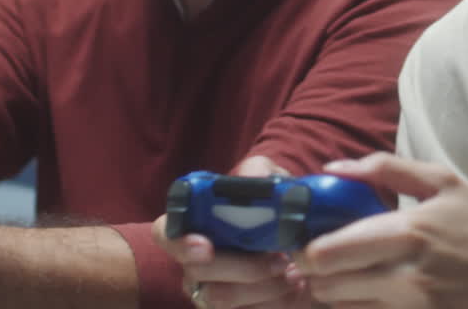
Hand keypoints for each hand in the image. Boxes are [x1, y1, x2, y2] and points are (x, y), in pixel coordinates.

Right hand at [152, 155, 312, 307]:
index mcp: (194, 223)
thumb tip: (255, 180)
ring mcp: (208, 290)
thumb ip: (260, 171)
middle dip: (241, 267)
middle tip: (279, 259)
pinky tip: (295, 288)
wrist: (302, 239)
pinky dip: (274, 303)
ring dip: (261, 287)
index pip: (165, 232)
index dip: (179, 242)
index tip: (206, 247)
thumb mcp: (272, 180)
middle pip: (196, 272)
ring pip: (220, 298)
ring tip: (292, 273)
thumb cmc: (274, 206)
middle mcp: (194, 260)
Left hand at [293, 153, 467, 308]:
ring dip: (336, 291)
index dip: (308, 248)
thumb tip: (334, 167)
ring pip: (341, 307)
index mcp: (408, 232)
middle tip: (324, 257)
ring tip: (351, 273)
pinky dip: (359, 306)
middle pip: (326, 285)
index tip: (311, 236)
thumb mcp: (445, 182)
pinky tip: (373, 290)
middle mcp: (405, 277)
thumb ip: (386, 168)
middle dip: (316, 272)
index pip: (328, 252)